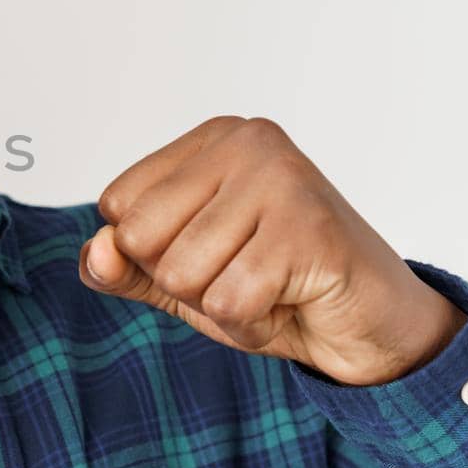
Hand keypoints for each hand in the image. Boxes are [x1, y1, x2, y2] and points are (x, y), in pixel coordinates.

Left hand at [78, 116, 467, 385]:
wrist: (371, 327)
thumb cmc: (274, 290)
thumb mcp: (181, 280)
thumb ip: (124, 267)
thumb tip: (96, 253)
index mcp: (209, 140)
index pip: (118, 206)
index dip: (152, 254)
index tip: (214, 252)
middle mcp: (245, 141)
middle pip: (141, 239)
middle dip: (183, 283)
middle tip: (243, 275)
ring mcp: (281, 178)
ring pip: (181, 273)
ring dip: (221, 307)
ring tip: (270, 288)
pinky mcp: (309, 227)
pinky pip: (228, 301)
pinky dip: (251, 324)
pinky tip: (289, 304)